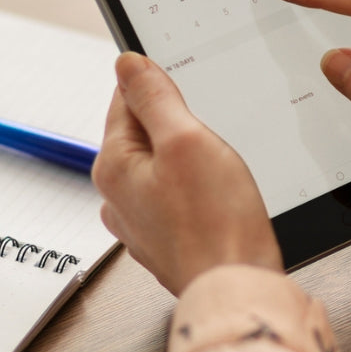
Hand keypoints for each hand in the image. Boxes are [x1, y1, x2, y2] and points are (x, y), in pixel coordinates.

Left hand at [92, 52, 282, 295]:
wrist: (237, 286)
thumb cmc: (216, 222)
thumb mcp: (186, 140)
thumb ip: (154, 97)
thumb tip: (127, 64)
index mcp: (113, 165)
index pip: (125, 99)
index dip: (162, 86)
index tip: (190, 89)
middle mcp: (117, 196)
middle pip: (145, 133)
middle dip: (179, 126)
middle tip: (212, 138)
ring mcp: (140, 221)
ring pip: (163, 166)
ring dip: (190, 158)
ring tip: (219, 169)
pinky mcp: (166, 238)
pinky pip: (177, 196)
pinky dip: (197, 188)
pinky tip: (218, 196)